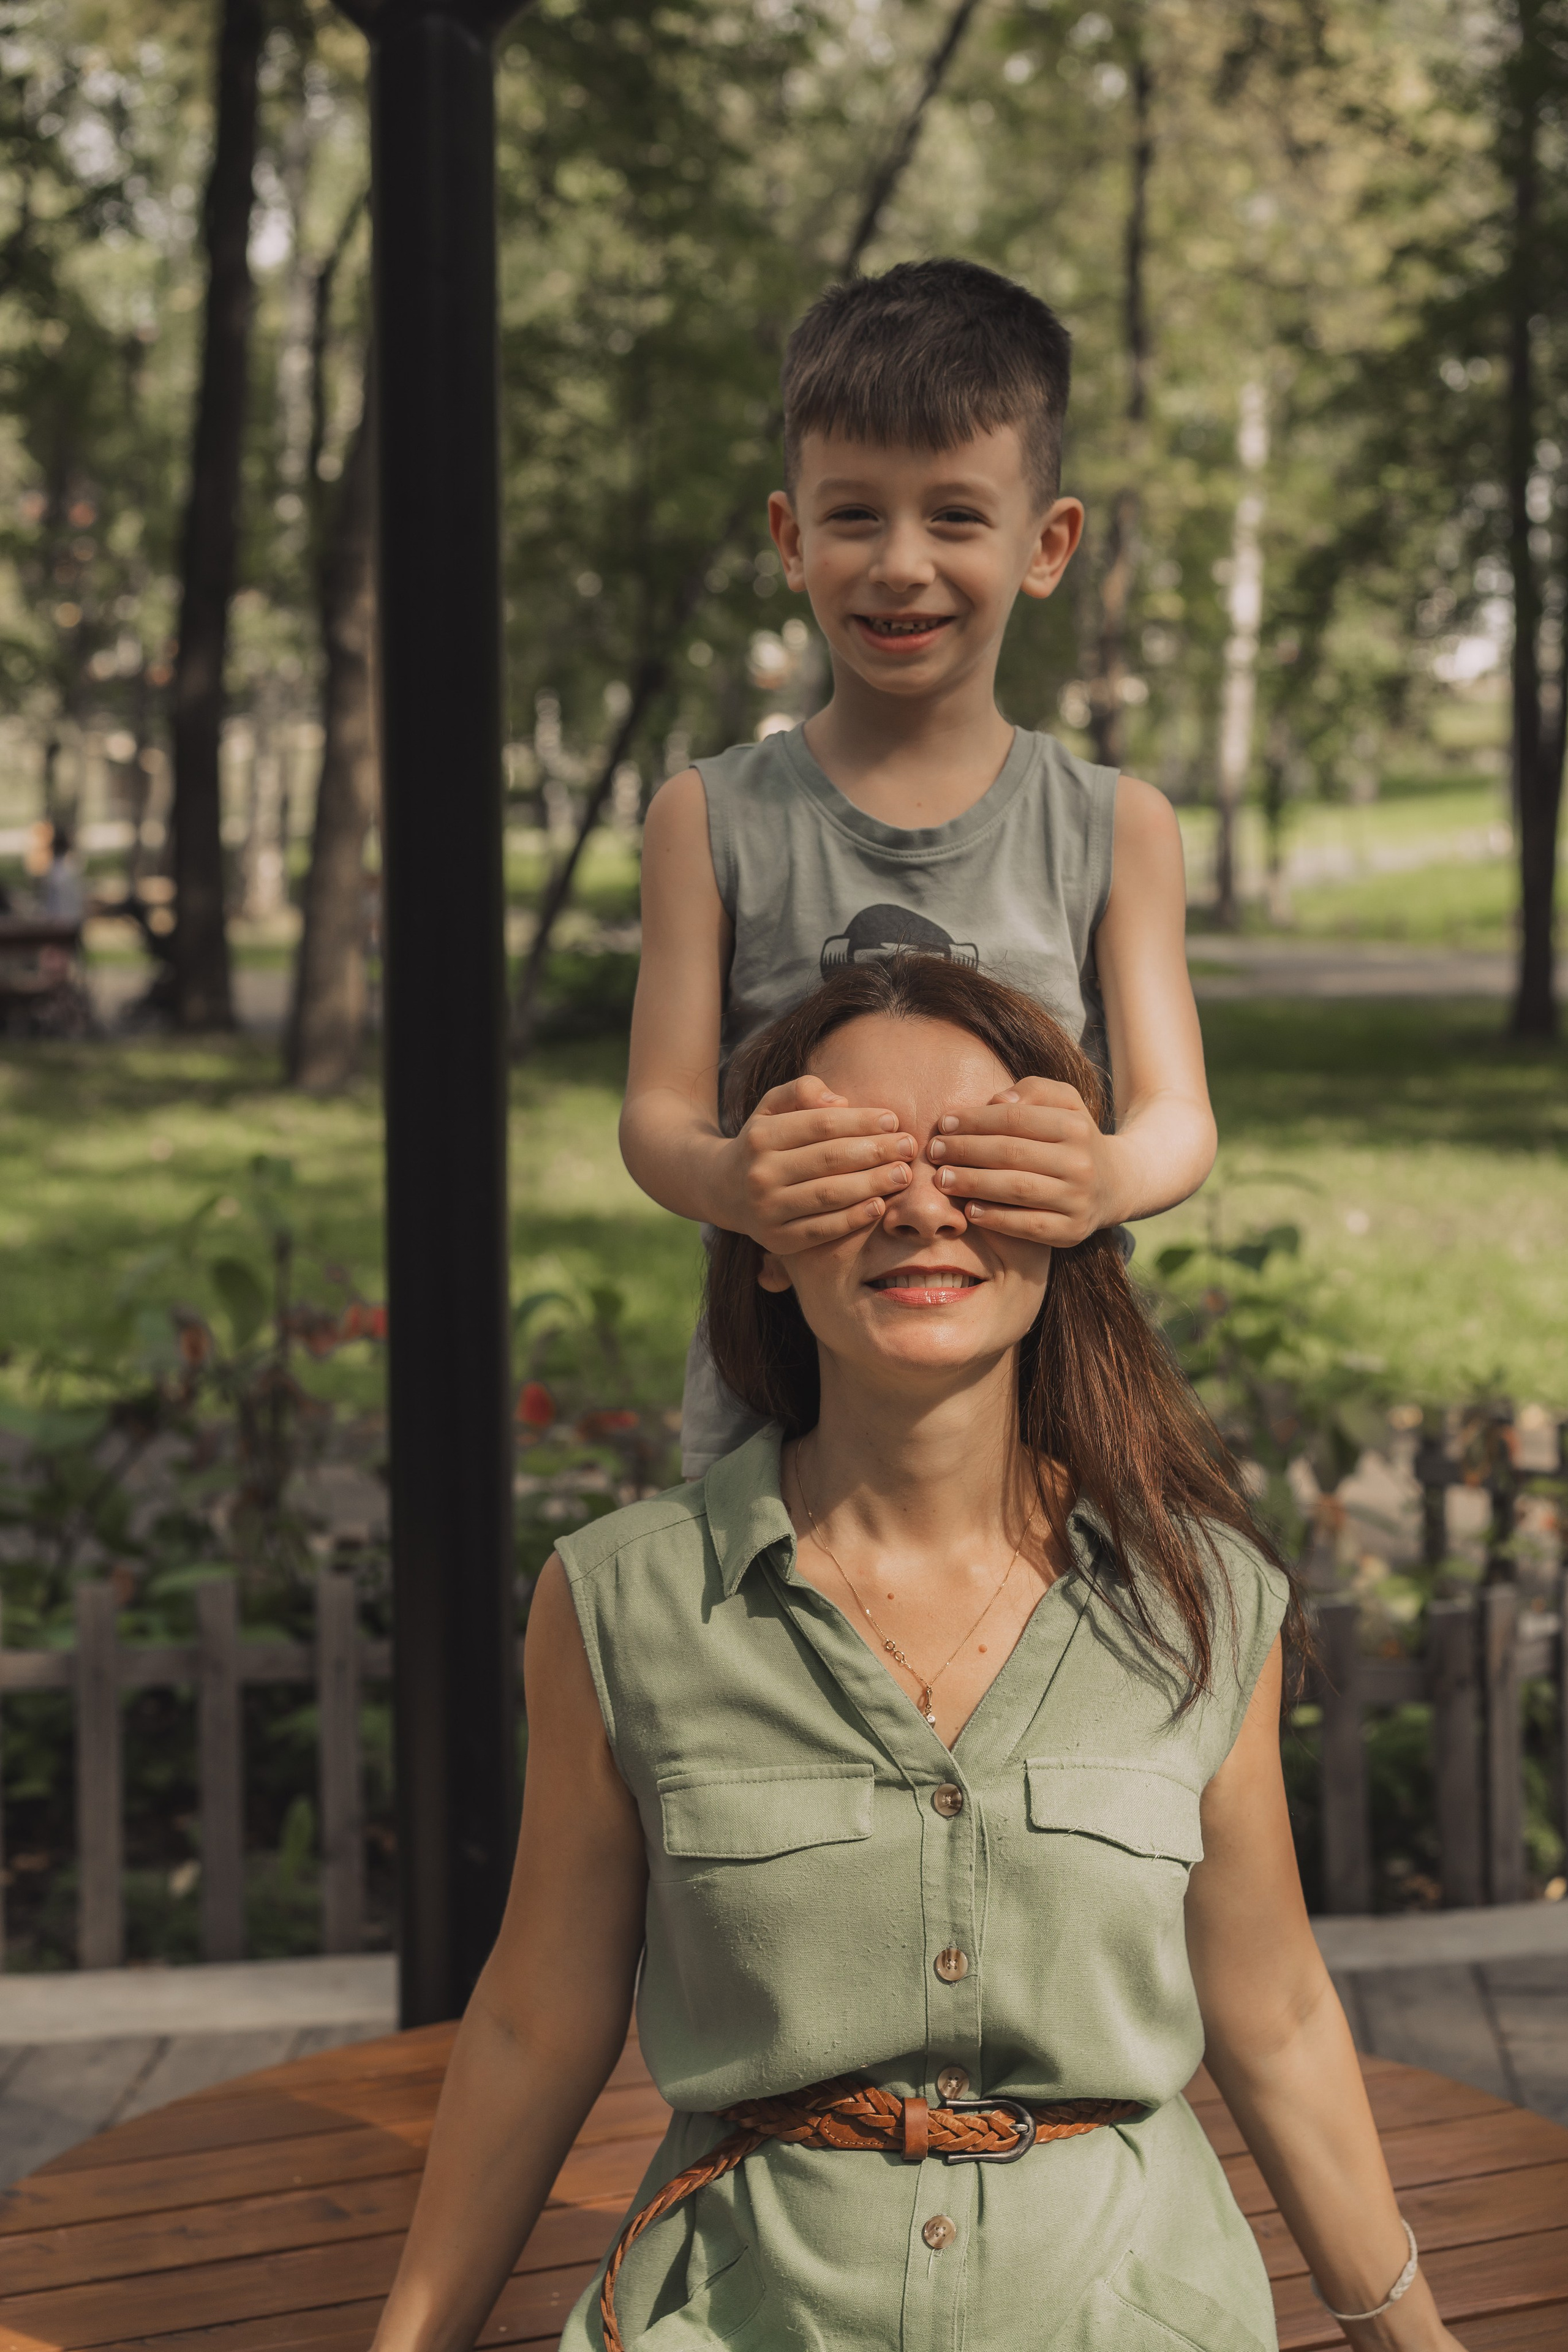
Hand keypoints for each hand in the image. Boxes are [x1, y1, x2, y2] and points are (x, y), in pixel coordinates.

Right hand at [719, 1074, 913, 1255]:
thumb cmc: (763, 1143)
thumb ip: (801, 1091)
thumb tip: (839, 1101)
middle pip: (830, 1159)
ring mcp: (767, 1210)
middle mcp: (760, 1174)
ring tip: (903, 1175)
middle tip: (909, 1148)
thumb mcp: (770, 1108)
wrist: (723, 1190)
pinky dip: (854, 1218)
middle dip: (876, 1152)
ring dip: (873, 1184)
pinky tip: (879, 1205)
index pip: (821, 1125)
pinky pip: (822, 1230)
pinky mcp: (777, 1240)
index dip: (862, 1121)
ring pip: (829, 1195)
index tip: (893, 1120)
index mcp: (760, 1137)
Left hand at [927, 1076, 1118, 1245]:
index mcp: (1076, 1126)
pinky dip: (995, 1219)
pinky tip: (970, 1210)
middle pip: (1011, 1153)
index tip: (944, 1124)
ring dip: (972, 1184)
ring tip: (942, 1179)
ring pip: (1016, 1189)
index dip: (975, 1120)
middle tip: (934, 1151)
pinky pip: (1027, 1226)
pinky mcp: (1072, 1232)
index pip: (1015, 1119)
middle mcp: (1081, 1163)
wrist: (1114, 1184)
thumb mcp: (1064, 1103)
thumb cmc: (1072, 1137)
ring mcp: (1078, 1200)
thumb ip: (1033, 1091)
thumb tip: (998, 1101)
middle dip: (965, 1151)